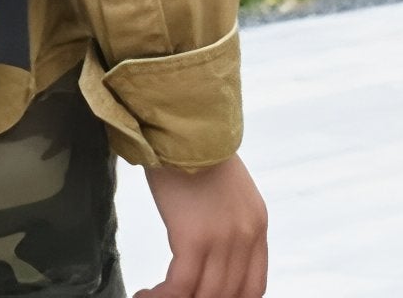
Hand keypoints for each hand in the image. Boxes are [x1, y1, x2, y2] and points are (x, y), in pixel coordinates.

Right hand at [134, 153, 267, 297]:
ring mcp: (222, 240)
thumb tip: (208, 247)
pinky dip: (162, 296)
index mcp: (257, 225)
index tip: (201, 296)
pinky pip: (181, 286)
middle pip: (228, 295)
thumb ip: (227, 220)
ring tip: (151, 297)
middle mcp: (246, 237)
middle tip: (172, 297)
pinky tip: (145, 294)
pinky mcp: (193, 238)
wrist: (180, 121)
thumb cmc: (192, 147)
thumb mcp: (226, 187)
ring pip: (204, 295)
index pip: (253, 286)